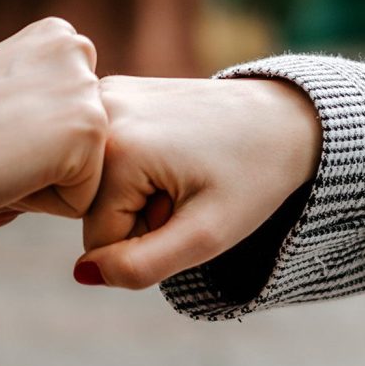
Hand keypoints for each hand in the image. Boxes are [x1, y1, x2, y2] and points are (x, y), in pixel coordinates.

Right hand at [0, 18, 107, 224]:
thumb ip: (37, 95)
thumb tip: (62, 130)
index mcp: (54, 35)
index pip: (73, 116)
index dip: (30, 140)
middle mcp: (76, 49)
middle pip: (86, 142)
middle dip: (43, 162)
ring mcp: (86, 88)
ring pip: (86, 171)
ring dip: (42, 183)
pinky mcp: (89, 130)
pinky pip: (83, 198)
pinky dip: (44, 204)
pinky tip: (7, 177)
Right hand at [75, 75, 322, 288]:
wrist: (282, 118)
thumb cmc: (251, 178)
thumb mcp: (206, 236)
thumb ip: (142, 266)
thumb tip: (82, 273)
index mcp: (116, 149)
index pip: (97, 239)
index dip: (145, 241)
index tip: (185, 209)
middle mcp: (98, 114)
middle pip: (90, 208)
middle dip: (134, 215)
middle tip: (184, 190)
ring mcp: (101, 97)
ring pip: (93, 184)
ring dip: (132, 192)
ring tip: (178, 171)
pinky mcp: (109, 92)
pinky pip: (99, 157)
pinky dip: (130, 166)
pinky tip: (167, 151)